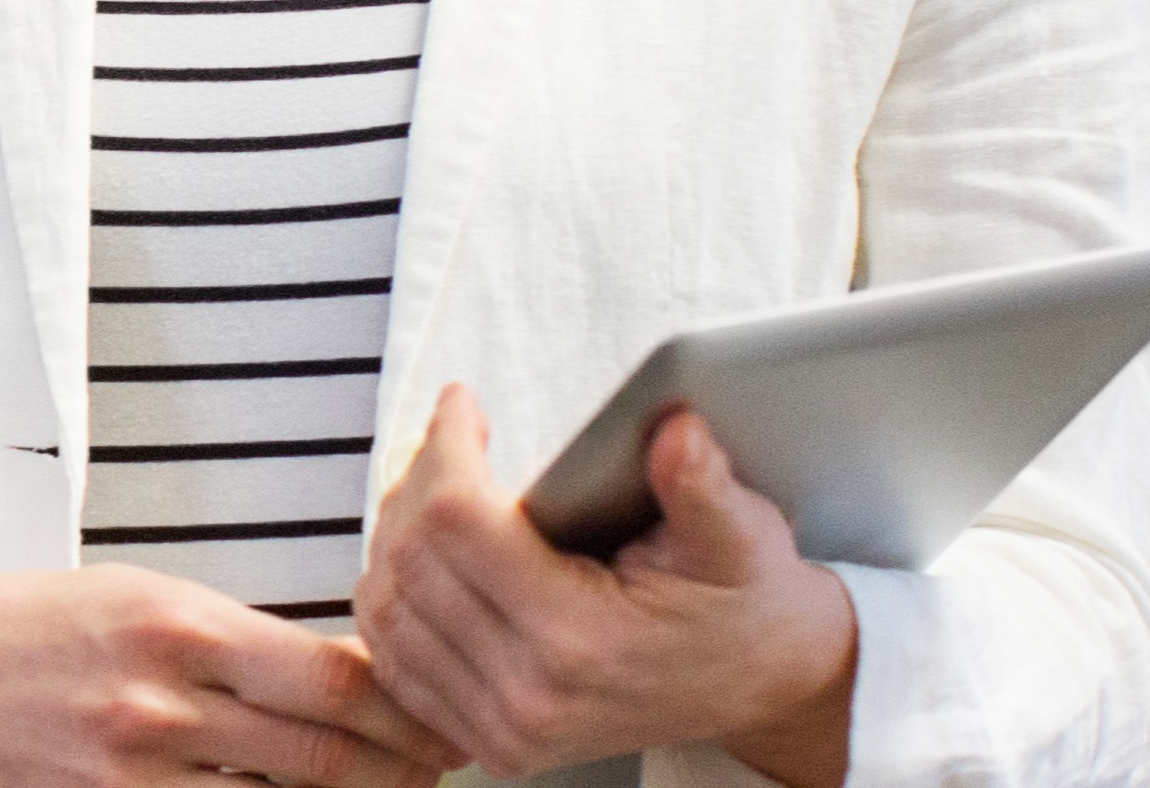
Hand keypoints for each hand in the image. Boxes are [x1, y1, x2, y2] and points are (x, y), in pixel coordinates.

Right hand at [0, 566, 461, 787]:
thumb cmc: (2, 627)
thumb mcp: (122, 596)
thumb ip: (221, 636)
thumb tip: (319, 673)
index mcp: (173, 622)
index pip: (335, 677)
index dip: (407, 708)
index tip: (437, 712)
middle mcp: (160, 702)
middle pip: (328, 755)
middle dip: (402, 767)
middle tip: (439, 763)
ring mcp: (131, 776)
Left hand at [348, 386, 858, 785]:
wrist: (762, 687)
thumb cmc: (745, 602)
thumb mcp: (740, 536)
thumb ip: (700, 484)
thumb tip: (675, 428)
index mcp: (580, 640)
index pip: (456, 519)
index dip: (447, 445)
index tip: (465, 404)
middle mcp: (529, 695)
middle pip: (413, 559)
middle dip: (416, 482)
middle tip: (449, 441)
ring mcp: (503, 729)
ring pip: (387, 610)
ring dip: (394, 537)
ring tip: (433, 489)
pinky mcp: (490, 744)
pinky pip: (396, 663)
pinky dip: (393, 600)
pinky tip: (422, 556)